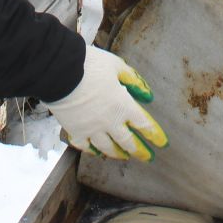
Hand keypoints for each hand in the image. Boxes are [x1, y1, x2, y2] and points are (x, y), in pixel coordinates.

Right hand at [45, 44, 167, 160]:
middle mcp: (109, 122)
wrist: (60, 72)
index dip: (155, 135)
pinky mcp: (75, 131)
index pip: (144, 124)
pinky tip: (96, 152)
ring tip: (123, 156)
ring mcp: (92, 129)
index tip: (162, 143)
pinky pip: (86, 146)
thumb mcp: (117, 66)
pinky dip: (93, 151)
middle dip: (140, 151)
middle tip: (147, 157)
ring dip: (118, 153)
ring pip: (108, 148)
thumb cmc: (90, 65)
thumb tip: (148, 95)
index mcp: (123, 105)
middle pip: (128, 142)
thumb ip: (133, 80)